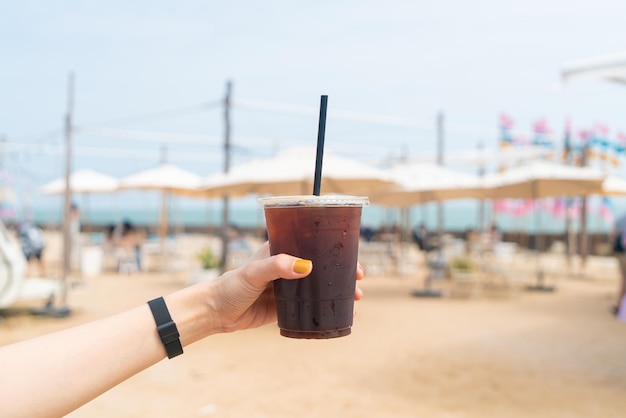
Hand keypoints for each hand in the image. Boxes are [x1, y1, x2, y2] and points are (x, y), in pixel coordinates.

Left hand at [208, 242, 364, 332]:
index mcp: (281, 249)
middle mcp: (288, 265)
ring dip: (339, 289)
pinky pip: (312, 305)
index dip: (333, 246)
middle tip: (360, 279)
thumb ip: (277, 267)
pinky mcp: (288, 305)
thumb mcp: (254, 273)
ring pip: (321, 284)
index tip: (351, 254)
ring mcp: (290, 286)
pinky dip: (328, 307)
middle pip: (322, 263)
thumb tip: (307, 267)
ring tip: (357, 298)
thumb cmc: (231, 285)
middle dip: (343, 270)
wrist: (216, 313)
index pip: (312, 241)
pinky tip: (342, 312)